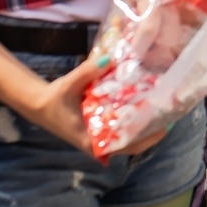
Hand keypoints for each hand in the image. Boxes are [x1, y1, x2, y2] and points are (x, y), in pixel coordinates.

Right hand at [13, 55, 164, 157]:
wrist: (37, 103)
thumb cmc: (52, 99)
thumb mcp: (68, 84)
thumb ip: (87, 72)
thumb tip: (109, 59)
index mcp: (91, 140)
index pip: (125, 147)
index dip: (146, 141)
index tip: (163, 129)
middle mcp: (97, 142)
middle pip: (130, 144)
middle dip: (150, 133)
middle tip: (169, 115)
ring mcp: (97, 135)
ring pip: (125, 136)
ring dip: (142, 126)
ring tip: (162, 110)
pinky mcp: (96, 127)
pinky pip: (118, 127)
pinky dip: (130, 119)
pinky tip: (143, 105)